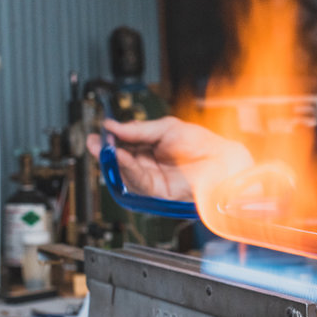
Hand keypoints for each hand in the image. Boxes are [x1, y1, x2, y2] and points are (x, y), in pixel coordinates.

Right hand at [86, 117, 252, 200]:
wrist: (222, 161)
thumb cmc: (201, 144)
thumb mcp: (166, 128)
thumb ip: (138, 129)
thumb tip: (112, 125)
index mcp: (149, 147)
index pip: (123, 143)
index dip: (110, 138)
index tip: (100, 132)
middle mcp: (148, 164)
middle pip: (119, 160)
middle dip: (105, 151)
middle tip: (94, 142)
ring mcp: (151, 178)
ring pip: (124, 172)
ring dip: (114, 160)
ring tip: (108, 148)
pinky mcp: (156, 191)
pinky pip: (136, 180)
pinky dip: (127, 169)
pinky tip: (121, 157)